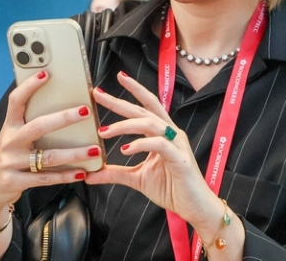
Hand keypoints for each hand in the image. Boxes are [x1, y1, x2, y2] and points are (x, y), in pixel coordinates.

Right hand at [0, 70, 101, 226]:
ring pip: (48, 156)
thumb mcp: (13, 136)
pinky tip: (83, 172)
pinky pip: (46, 178)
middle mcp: (9, 142)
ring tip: (95, 149)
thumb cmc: (9, 155)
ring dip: (74, 153)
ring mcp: (11, 162)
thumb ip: (30, 123)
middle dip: (64, 118)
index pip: (16, 101)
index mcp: (9, 126)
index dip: (29, 86)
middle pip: (38, 126)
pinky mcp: (16, 182)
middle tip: (85, 111)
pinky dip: (66, 175)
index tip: (46, 74)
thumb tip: (61, 104)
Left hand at [85, 71, 217, 226]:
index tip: (117, 78)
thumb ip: (115, 173)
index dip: (133, 90)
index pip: (146, 106)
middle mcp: (171, 134)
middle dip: (120, 100)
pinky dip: (141, 144)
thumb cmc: (171, 189)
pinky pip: (159, 144)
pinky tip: (126, 149)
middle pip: (144, 110)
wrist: (195, 208)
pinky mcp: (180, 159)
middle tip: (98, 94)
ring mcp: (177, 145)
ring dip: (125, 125)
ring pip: (150, 123)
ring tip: (104, 132)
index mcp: (162, 133)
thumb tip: (91, 173)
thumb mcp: (137, 178)